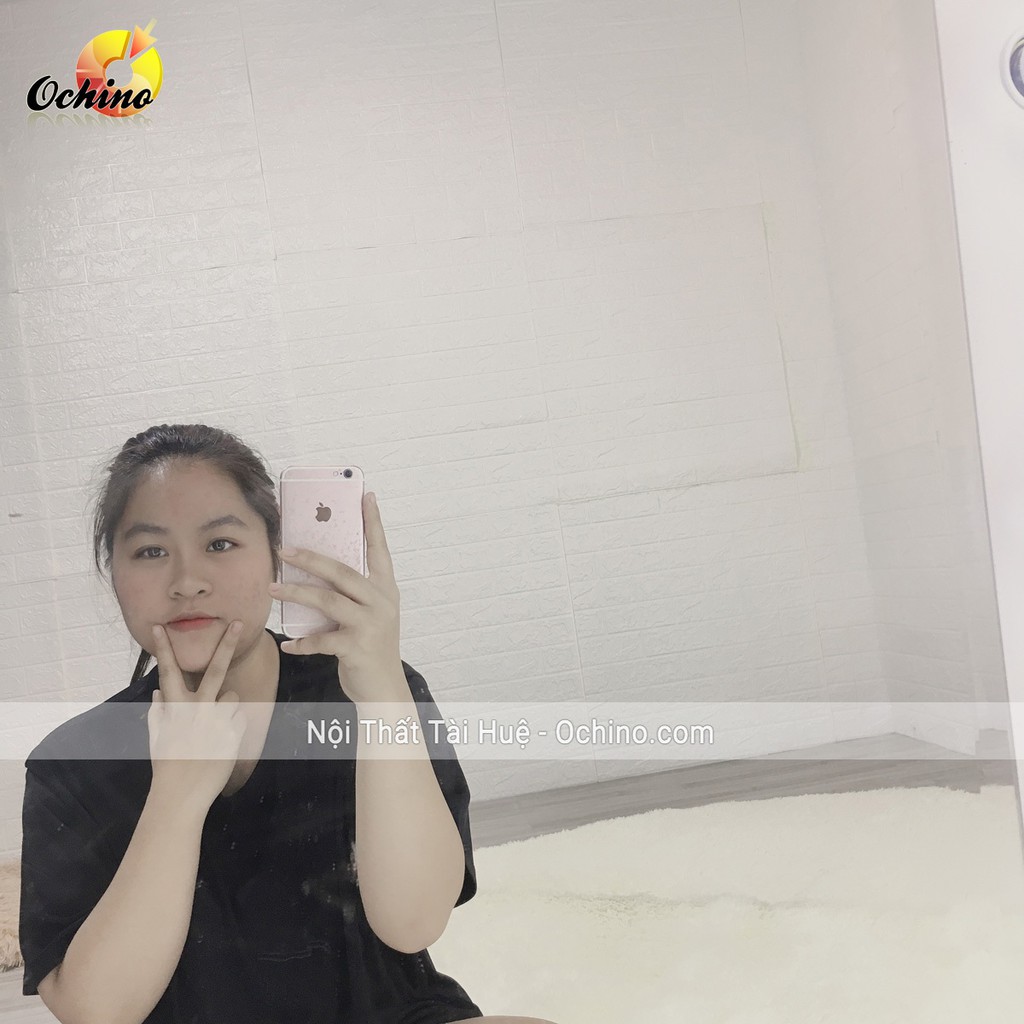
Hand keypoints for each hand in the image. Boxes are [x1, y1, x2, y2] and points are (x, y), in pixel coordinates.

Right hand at [146, 619, 248, 810]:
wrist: (183, 795)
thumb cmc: (167, 767)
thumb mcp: (157, 740)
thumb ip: (158, 715)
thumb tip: (157, 694)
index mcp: (175, 708)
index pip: (168, 671)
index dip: (163, 648)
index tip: (160, 627)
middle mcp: (198, 708)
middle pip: (215, 669)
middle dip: (226, 643)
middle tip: (239, 623)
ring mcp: (218, 719)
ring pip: (232, 697)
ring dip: (226, 708)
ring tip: (214, 732)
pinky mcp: (234, 731)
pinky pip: (239, 718)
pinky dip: (232, 726)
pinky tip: (221, 743)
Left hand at [271, 491, 403, 703]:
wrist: (384, 689)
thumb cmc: (372, 647)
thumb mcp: (371, 614)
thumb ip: (354, 594)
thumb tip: (320, 569)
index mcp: (385, 589)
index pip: (379, 549)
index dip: (373, 523)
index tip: (366, 496)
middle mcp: (381, 602)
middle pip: (342, 572)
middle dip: (311, 558)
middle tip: (284, 548)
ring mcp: (370, 624)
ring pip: (327, 601)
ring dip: (296, 593)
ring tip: (272, 587)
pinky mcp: (357, 647)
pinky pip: (321, 640)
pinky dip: (301, 642)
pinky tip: (287, 643)